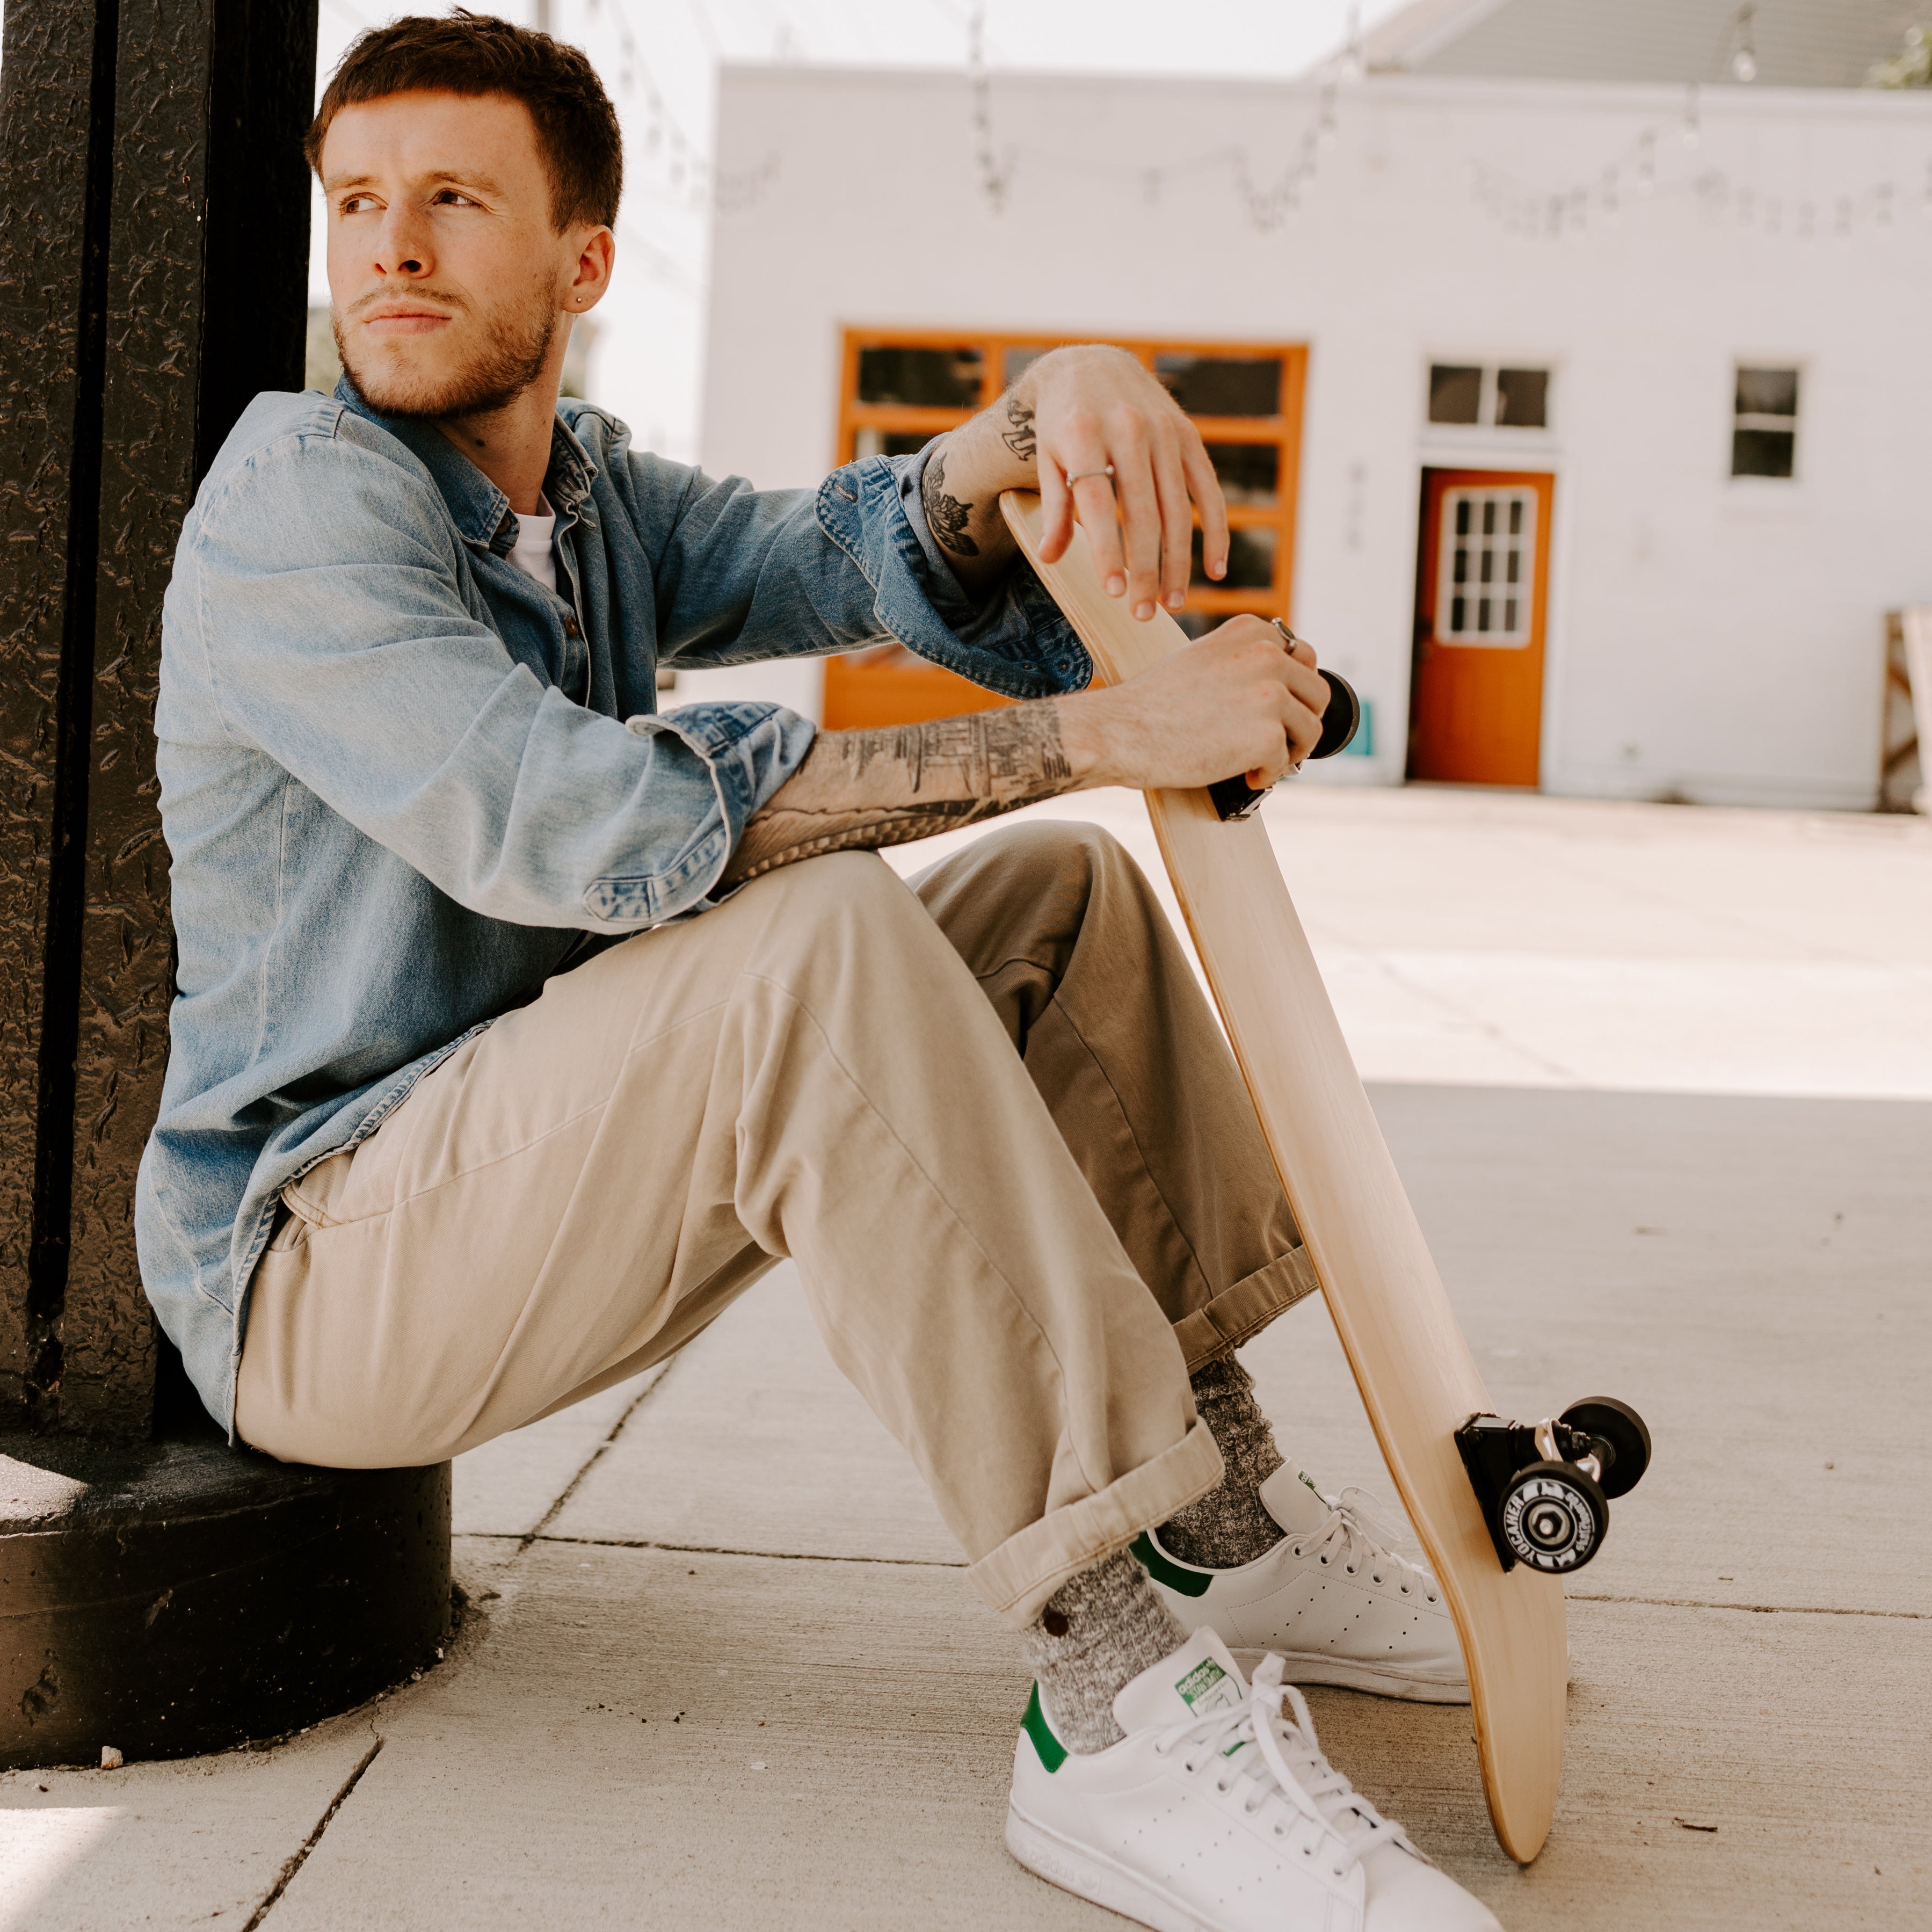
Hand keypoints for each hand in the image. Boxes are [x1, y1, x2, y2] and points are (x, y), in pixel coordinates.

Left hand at [914, 344, 1227, 616]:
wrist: (1093, 365)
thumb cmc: (1063, 423)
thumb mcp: (1046, 457)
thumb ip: (1055, 508)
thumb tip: (1050, 560)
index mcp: (1084, 435)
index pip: (1099, 502)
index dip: (1108, 550)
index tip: (1114, 592)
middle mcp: (1128, 430)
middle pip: (1143, 513)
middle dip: (1146, 568)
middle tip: (1142, 613)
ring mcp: (1164, 432)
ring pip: (1177, 508)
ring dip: (1178, 561)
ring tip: (1171, 603)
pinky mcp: (1189, 435)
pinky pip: (1208, 490)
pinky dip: (1215, 531)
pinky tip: (1215, 570)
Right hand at [1056, 618, 1328, 791]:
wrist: (1121, 732)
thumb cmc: (1154, 702)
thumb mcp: (1204, 658)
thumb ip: (1244, 661)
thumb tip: (1285, 685)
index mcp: (1251, 631)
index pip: (1303, 657)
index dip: (1294, 690)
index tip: (1275, 710)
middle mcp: (1267, 655)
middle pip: (1317, 693)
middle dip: (1300, 721)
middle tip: (1276, 741)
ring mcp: (1270, 695)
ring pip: (1311, 729)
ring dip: (1290, 750)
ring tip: (1260, 761)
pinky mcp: (1267, 735)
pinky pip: (1287, 761)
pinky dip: (1268, 774)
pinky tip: (1244, 775)